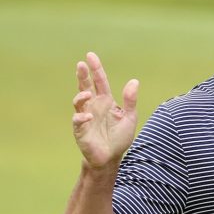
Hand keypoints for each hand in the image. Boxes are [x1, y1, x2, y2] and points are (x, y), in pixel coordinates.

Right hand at [72, 52, 139, 169]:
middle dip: (82, 76)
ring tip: (87, 93)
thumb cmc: (119, 138)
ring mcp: (86, 117)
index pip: (99, 81)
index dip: (96, 69)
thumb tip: (134, 81)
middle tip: (81, 64)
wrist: (111, 158)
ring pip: (78, 102)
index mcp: (105, 101)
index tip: (90, 56)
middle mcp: (93, 106)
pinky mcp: (81, 130)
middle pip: (85, 86)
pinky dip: (82, 118)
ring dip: (81, 96)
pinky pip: (78, 121)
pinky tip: (88, 117)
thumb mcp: (129, 117)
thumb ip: (130, 100)